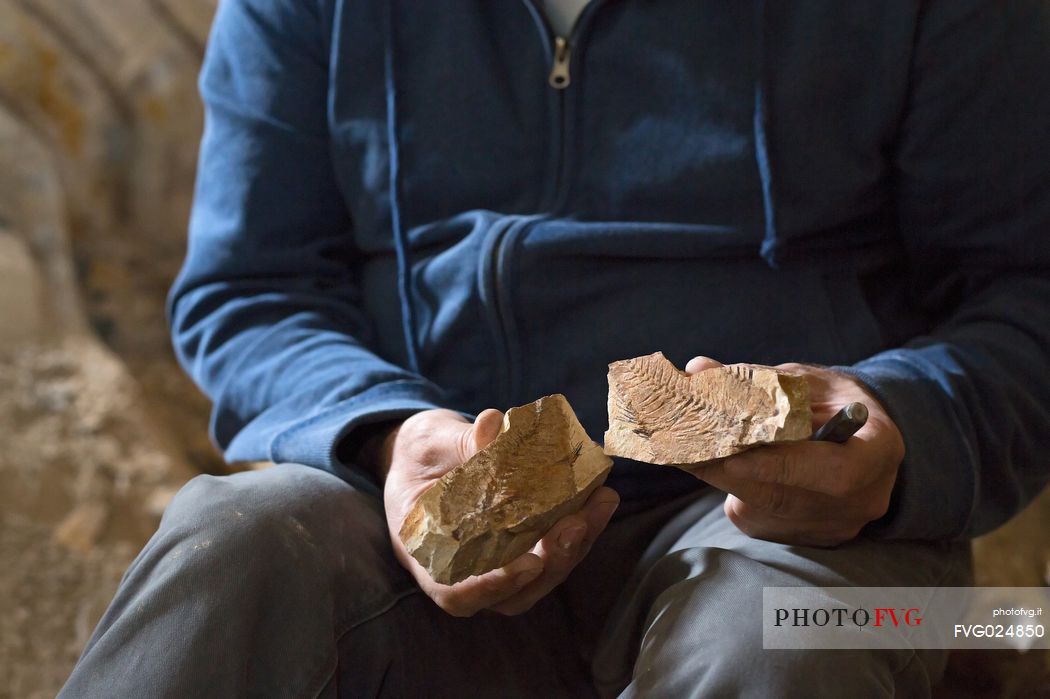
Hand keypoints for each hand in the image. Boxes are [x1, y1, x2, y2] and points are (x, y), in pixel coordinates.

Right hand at [379, 409, 619, 615]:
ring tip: (601, 503)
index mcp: (428, 553)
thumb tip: (492, 424)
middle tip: (576, 524)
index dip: (492, 587)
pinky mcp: (524, 545)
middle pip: (513, 592)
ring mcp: (498, 563)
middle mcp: (466, 570)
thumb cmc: (417, 454)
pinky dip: (580, 525)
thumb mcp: (430, 443)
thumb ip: (460, 442)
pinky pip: (553, 547)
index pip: (455, 592)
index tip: (527, 565)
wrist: (424, 455)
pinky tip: (600, 496)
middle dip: (551, 562)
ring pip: (541, 574)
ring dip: (576, 544)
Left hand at [683, 357, 902, 546]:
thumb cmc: (834, 402)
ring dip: (724, 480)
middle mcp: (863, 499)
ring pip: (765, 508)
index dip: (781, 467)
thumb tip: (697, 370)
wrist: (862, 440)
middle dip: (729, 470)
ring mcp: (837, 526)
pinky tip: (726, 466)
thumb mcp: (806, 380)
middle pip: (787, 495)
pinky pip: (760, 518)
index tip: (732, 457)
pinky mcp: (810, 539)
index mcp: (878, 451)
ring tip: (692, 451)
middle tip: (684, 448)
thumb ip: (755, 379)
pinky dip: (736, 491)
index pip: (833, 473)